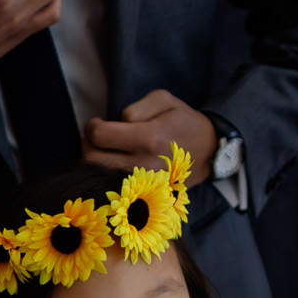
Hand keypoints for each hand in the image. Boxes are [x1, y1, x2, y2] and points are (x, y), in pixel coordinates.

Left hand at [84, 89, 216, 180]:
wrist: (208, 152)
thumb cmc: (183, 122)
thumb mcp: (165, 100)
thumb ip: (136, 107)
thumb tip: (117, 123)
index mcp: (148, 138)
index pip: (99, 135)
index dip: (92, 126)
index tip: (97, 123)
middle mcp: (142, 165)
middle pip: (91, 159)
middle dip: (88, 144)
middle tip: (98, 137)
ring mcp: (141, 185)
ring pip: (96, 177)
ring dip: (95, 161)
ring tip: (106, 150)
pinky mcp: (141, 196)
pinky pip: (110, 189)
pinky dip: (105, 176)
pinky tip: (114, 164)